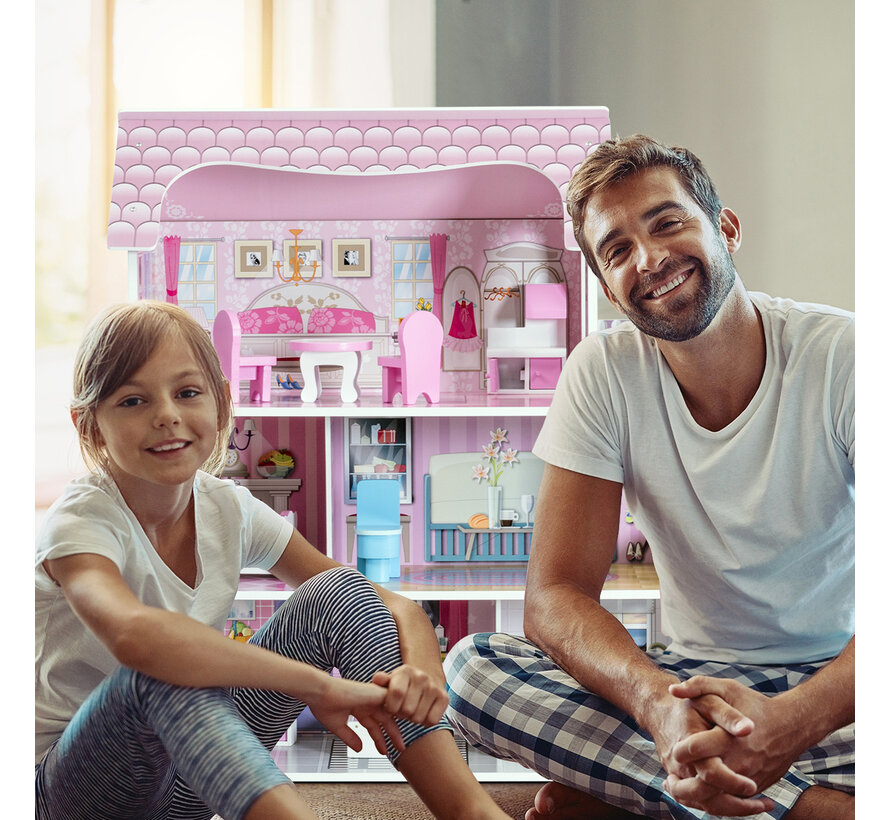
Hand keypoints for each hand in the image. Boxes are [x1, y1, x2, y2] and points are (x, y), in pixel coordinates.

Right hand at [306, 676, 404, 755]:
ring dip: (395, 730)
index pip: (373, 725)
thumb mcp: (338, 726)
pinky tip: (403, 725)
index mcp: (358, 707)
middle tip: (400, 749)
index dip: (378, 739)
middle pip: (384, 720)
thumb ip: (350, 737)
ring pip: (389, 714)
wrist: (320, 691)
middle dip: (391, 736)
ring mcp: (371, 697)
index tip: (383, 751)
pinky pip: (392, 703)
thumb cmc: (322, 703)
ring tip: (401, 746)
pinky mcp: (375, 693)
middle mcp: (366, 702)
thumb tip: (359, 749)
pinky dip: (398, 714)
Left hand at [371, 664, 449, 726]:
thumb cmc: (403, 684)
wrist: (426, 678)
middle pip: (407, 709)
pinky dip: (425, 722)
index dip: (391, 707)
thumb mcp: (389, 682)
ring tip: (412, 710)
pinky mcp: (445, 698)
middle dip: (401, 714)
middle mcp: (421, 677)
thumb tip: (377, 678)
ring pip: (419, 717)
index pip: (397, 693)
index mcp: (405, 671)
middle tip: (402, 709)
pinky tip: (423, 712)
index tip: (390, 708)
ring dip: (413, 719)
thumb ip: (381, 682)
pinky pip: (432, 721)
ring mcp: (434, 687)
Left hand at [664, 675, 808, 813]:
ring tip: (677, 790)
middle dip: (682, 786)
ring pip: (717, 801)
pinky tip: (697, 796)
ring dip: (693, 800)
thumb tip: (672, 690)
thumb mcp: (727, 688)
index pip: (695, 749)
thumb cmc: (754, 704)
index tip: (673, 750)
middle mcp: (738, 762)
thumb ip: (699, 686)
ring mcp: (748, 778)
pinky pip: (732, 804)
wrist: (790, 726)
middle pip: (704, 784)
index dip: (679, 751)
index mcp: (728, 737)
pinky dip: (712, 804)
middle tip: (669, 780)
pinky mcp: (755, 788)